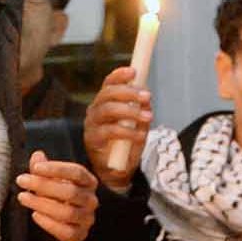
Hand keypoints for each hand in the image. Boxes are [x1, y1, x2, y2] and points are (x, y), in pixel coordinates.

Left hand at [16, 153, 98, 240]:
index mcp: (88, 182)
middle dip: (43, 186)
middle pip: (71, 192)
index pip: (77, 173)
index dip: (56, 169)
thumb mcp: (49, 177)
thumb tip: (37, 155)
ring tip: (23, 197)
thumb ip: (43, 167)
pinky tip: (35, 215)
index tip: (35, 167)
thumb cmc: (55, 193)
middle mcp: (91, 200)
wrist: (63, 218)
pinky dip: (49, 224)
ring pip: (68, 213)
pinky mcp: (80, 234)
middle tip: (21, 180)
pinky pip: (66, 231)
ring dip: (42, 204)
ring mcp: (87, 218)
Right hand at [83, 65, 152, 190]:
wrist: (116, 169)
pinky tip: (140, 134)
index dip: (119, 76)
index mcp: (105, 103)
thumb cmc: (127, 143)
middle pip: (107, 95)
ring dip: (130, 111)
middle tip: (147, 96)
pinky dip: (127, 131)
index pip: (108, 84)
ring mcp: (92, 125)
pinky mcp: (93, 140)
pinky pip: (109, 131)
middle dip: (128, 93)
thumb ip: (141, 112)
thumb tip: (147, 100)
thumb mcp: (138, 125)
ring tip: (149, 117)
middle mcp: (95, 111)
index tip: (134, 71)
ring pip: (107, 110)